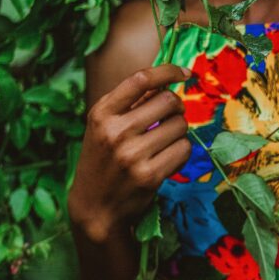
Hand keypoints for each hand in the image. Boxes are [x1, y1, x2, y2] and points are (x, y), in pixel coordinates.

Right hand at [68, 64, 191, 242]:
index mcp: (102, 113)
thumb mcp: (103, 125)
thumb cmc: (102, 159)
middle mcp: (115, 132)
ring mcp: (132, 155)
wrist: (94, 207)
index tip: (184, 73)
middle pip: (168, 101)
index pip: (141, 79)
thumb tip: (168, 80)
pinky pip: (184, 150)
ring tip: (164, 142)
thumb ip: (129, 102)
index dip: (167, 71)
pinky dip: (181, 152)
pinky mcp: (149, 176)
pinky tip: (167, 159)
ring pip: (180, 125)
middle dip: (176, 107)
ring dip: (179, 131)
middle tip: (170, 117)